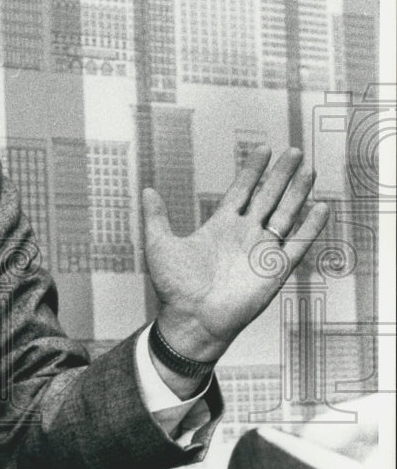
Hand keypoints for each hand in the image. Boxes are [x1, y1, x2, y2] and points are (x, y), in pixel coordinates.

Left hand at [142, 147, 328, 367]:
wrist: (191, 320)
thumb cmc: (174, 288)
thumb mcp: (160, 245)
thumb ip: (156, 217)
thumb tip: (147, 190)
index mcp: (220, 226)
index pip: (241, 191)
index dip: (252, 170)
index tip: (263, 149)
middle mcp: (244, 235)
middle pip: (267, 197)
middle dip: (280, 175)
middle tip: (293, 152)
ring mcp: (260, 251)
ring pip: (285, 215)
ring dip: (297, 193)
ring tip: (308, 171)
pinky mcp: (274, 270)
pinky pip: (297, 245)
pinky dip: (310, 227)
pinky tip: (321, 207)